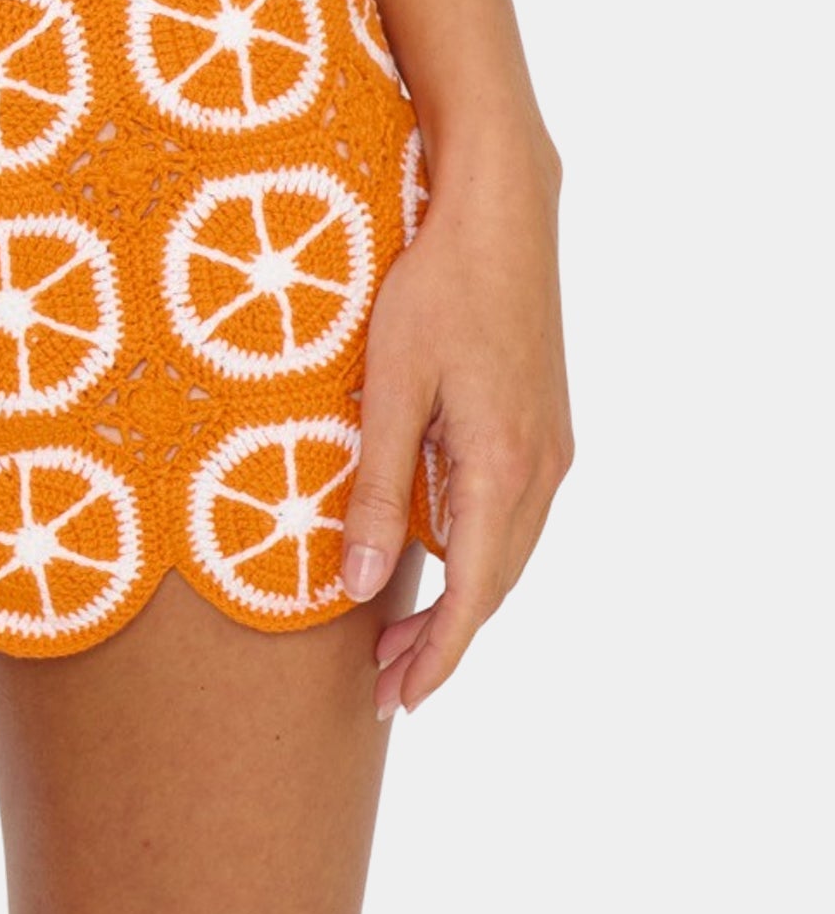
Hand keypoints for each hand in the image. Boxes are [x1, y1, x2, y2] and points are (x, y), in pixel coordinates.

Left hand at [339, 127, 572, 718]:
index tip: (399, 700)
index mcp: (503, 470)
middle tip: (384, 684)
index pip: (473, 596)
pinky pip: (513, 514)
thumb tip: (362, 585)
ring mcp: (552, 448)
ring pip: (508, 554)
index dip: (437, 656)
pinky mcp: (545, 425)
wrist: (500, 212)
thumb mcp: (390, 387)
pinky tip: (439, 556)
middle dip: (443, 641)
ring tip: (401, 635)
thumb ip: (378, 490)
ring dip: (463, 600)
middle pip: (496, 586)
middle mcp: (542, 471)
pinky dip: (479, 554)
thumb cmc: (435, 288)